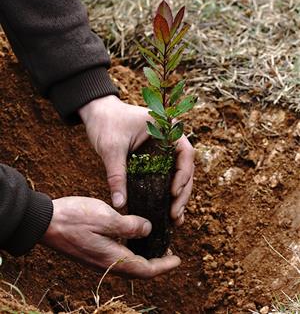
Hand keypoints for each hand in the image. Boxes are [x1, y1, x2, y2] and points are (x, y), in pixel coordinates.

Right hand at [41, 197, 180, 277]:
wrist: (45, 223)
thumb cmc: (74, 218)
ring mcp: (98, 259)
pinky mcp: (92, 252)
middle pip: (138, 270)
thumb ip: (130, 226)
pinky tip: (131, 238)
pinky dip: (130, 251)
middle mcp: (107, 263)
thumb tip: (148, 230)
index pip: (145, 269)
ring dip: (143, 257)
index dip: (164, 266)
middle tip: (168, 252)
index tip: (177, 259)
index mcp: (113, 258)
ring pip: (128, 264)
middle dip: (156, 263)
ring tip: (153, 245)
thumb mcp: (107, 218)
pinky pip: (117, 257)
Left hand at [79, 95, 193, 225]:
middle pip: (185, 167)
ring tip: (175, 217)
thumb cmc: (106, 122)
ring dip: (179, 195)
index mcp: (166, 128)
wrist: (98, 112)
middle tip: (175, 214)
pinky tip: (167, 207)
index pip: (185, 152)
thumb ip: (116, 175)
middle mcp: (169, 138)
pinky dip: (167, 190)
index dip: (184, 174)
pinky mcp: (155, 157)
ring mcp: (163, 149)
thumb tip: (119, 204)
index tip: (173, 193)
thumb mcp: (111, 148)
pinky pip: (166, 174)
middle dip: (183, 191)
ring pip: (178, 173)